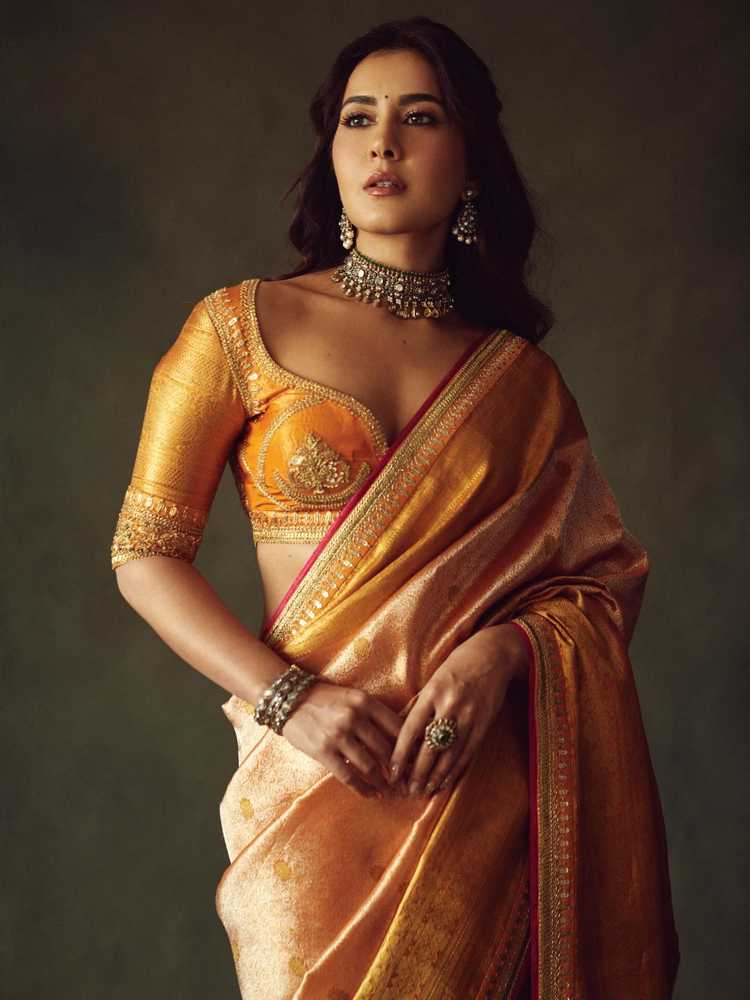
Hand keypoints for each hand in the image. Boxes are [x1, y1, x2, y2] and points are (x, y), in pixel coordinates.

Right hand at [280, 679, 402, 799]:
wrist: (289, 699)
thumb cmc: (325, 699)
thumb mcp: (353, 697)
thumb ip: (373, 714)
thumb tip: (399, 739)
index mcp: (365, 701)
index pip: (397, 727)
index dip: (409, 746)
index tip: (416, 759)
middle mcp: (354, 717)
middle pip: (386, 749)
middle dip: (398, 768)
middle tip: (406, 780)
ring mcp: (338, 735)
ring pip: (370, 765)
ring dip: (383, 781)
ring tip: (390, 789)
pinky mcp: (323, 751)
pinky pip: (348, 776)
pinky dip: (363, 789)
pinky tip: (371, 794)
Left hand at [387, 624, 529, 796]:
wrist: (492, 657)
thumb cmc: (456, 666)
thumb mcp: (432, 680)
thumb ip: (417, 706)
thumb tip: (396, 731)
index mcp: (433, 693)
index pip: (411, 730)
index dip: (400, 754)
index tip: (392, 772)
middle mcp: (450, 706)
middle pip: (429, 747)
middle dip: (417, 773)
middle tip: (406, 790)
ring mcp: (469, 717)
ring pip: (449, 755)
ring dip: (435, 777)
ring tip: (423, 791)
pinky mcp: (484, 725)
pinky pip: (467, 753)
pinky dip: (455, 770)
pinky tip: (444, 782)